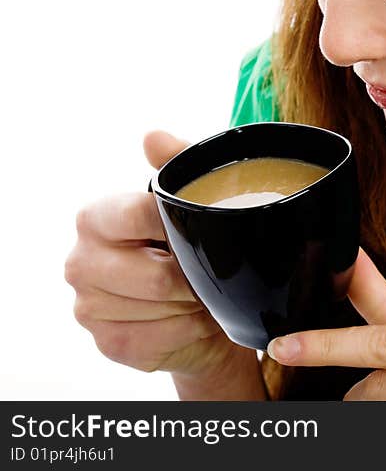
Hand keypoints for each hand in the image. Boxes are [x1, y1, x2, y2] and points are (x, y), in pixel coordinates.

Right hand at [65, 130, 247, 379]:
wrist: (198, 308)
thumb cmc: (188, 247)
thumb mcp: (190, 199)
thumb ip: (175, 163)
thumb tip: (153, 136)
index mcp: (94, 218)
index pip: (136, 215)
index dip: (178, 225)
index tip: (202, 229)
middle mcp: (80, 262)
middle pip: (156, 274)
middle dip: (194, 275)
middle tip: (210, 270)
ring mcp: (89, 307)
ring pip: (163, 307)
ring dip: (196, 302)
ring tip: (202, 292)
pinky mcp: (108, 344)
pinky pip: (162, 339)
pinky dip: (190, 330)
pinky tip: (193, 319)